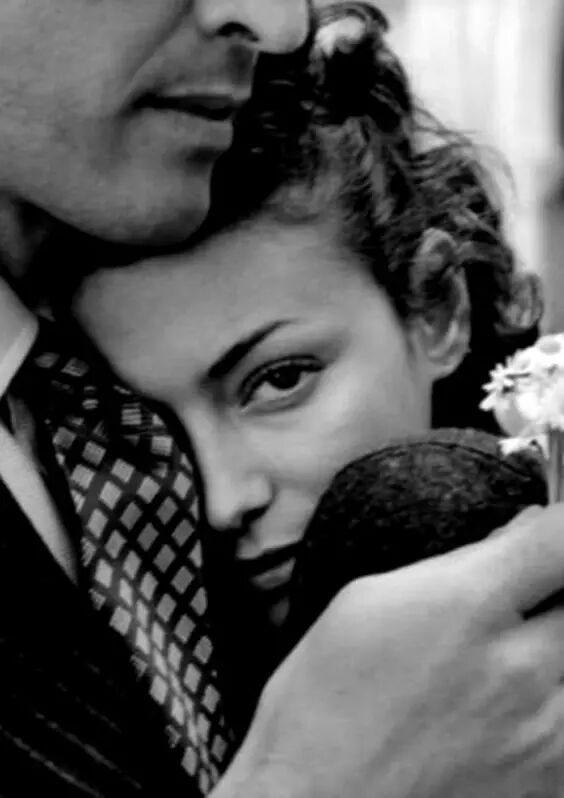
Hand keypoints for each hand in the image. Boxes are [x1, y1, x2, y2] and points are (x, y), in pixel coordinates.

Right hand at [213, 505, 563, 797]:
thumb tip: (511, 539)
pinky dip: (552, 697)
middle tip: (520, 594)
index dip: (558, 525)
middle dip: (554, 586)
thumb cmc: (322, 703)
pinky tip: (511, 699)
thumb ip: (454, 565)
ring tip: (512, 652)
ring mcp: (544, 735)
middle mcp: (519, 670)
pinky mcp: (547, 782)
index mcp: (466, 607)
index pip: (561, 539)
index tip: (545, 529)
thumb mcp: (368, 600)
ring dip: (554, 644)